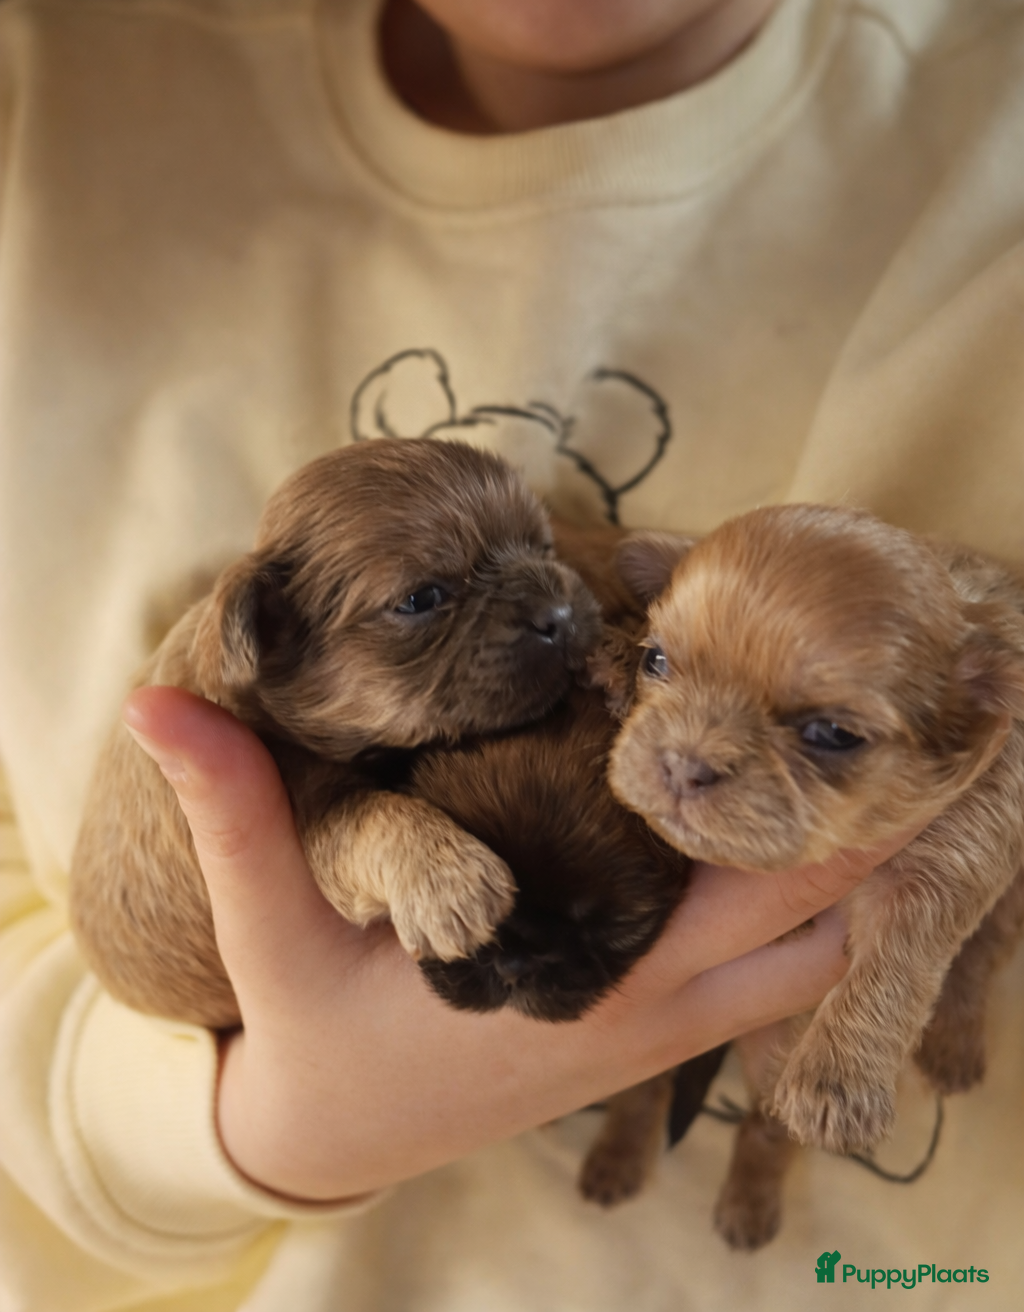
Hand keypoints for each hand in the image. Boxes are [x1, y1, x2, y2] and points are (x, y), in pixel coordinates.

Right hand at [122, 686, 919, 1201]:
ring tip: (810, 759)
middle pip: (817, 917)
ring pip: (813, 955)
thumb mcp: (267, 921)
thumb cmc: (312, 1031)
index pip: (741, 892)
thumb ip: (235, 809)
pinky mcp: (647, 1032)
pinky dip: (796, 908)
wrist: (332, 1139)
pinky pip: (770, 974)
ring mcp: (658, 1027)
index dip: (792, 799)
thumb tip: (164, 698)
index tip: (799, 697)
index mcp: (581, 978)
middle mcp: (645, 1005)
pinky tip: (759, 829)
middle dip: (854, 822)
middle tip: (835, 709)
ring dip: (835, 867)